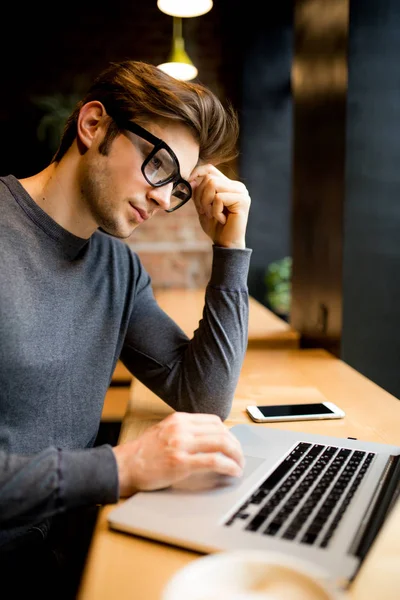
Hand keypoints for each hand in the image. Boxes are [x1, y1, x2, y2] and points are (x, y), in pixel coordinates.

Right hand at [112, 412, 244, 496]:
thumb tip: (207, 438)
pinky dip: (229, 466)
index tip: (232, 445)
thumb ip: (183, 431)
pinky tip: (233, 472)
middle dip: (236, 445)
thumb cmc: (142, 453)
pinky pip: (214, 461)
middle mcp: (182, 428)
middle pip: (221, 431)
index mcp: (179, 419)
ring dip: (236, 456)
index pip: (214, 421)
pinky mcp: (181, 462)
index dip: (228, 433)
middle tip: (240, 457)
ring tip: (239, 466)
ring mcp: (181, 444)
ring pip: (221, 443)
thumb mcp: (164, 431)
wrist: (123, 466)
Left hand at [189, 165, 250, 248]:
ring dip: (206, 203)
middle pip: (209, 178)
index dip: (196, 173)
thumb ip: (198, 192)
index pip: (210, 169)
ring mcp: (241, 192)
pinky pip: (219, 198)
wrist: (225, 244)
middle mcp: (237, 186)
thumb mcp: (202, 206)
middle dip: (200, 196)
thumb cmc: (215, 227)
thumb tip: (192, 180)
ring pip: (213, 185)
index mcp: (228, 185)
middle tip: (205, 211)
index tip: (188, 185)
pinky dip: (215, 211)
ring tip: (212, 215)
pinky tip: (222, 219)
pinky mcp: (243, 201)